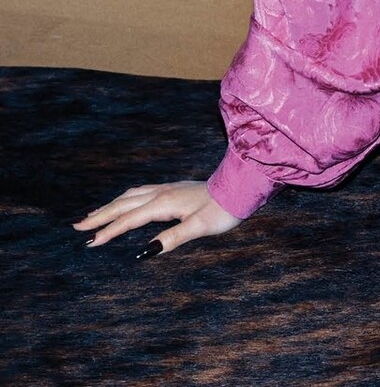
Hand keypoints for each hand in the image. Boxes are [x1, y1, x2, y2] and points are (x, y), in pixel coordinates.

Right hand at [74, 180, 241, 256]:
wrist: (242, 187)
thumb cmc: (224, 210)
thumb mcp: (200, 227)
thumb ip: (172, 239)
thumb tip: (144, 252)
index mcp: (164, 203)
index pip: (129, 219)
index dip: (109, 232)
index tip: (90, 244)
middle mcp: (162, 193)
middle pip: (123, 204)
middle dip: (100, 216)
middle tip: (76, 228)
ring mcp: (167, 188)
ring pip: (130, 196)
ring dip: (110, 206)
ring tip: (92, 216)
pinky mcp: (174, 188)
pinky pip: (140, 192)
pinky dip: (125, 199)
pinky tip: (124, 202)